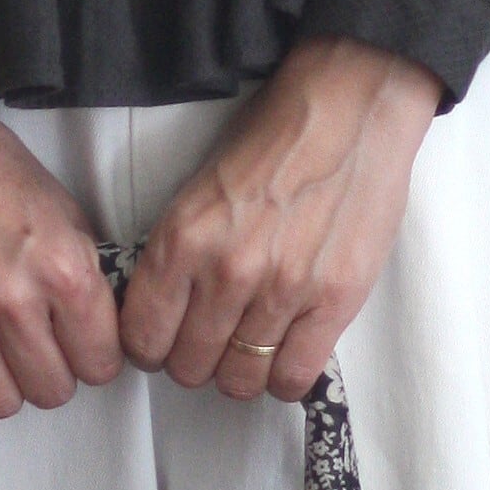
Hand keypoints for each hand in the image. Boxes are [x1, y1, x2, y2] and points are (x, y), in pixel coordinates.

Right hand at [0, 81, 125, 436]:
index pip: (101, 361)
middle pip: (54, 390)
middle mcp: (13, 303)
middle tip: (35, 342)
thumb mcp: (59, 205)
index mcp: (62, 268)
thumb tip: (95, 325)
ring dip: (7, 384)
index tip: (79, 341)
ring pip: (5, 404)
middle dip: (51, 369)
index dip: (93, 352)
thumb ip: (80, 271)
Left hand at [118, 37, 442, 403]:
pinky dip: (282, 378)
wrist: (347, 110)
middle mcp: (225, 272)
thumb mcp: (197, 190)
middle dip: (193, 360)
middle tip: (209, 341)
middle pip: (188, 366)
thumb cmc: (273, 139)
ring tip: (248, 347)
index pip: (142, 335)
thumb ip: (178, 252)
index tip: (163, 338)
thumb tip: (163, 307)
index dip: (149, 345)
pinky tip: (284, 353)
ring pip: (239, 379)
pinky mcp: (333, 301)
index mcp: (182, 239)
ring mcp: (281, 290)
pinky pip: (292, 377)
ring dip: (238, 372)